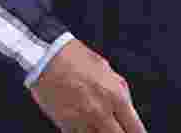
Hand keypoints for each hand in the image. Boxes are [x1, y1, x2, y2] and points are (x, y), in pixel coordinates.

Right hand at [30, 39, 146, 132]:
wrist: (44, 55)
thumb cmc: (74, 57)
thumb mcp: (106, 69)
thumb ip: (119, 90)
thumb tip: (127, 107)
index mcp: (117, 96)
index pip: (136, 129)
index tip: (132, 132)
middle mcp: (103, 112)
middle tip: (115, 130)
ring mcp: (84, 121)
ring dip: (101, 132)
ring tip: (98, 125)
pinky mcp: (67, 126)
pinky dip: (86, 132)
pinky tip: (84, 125)